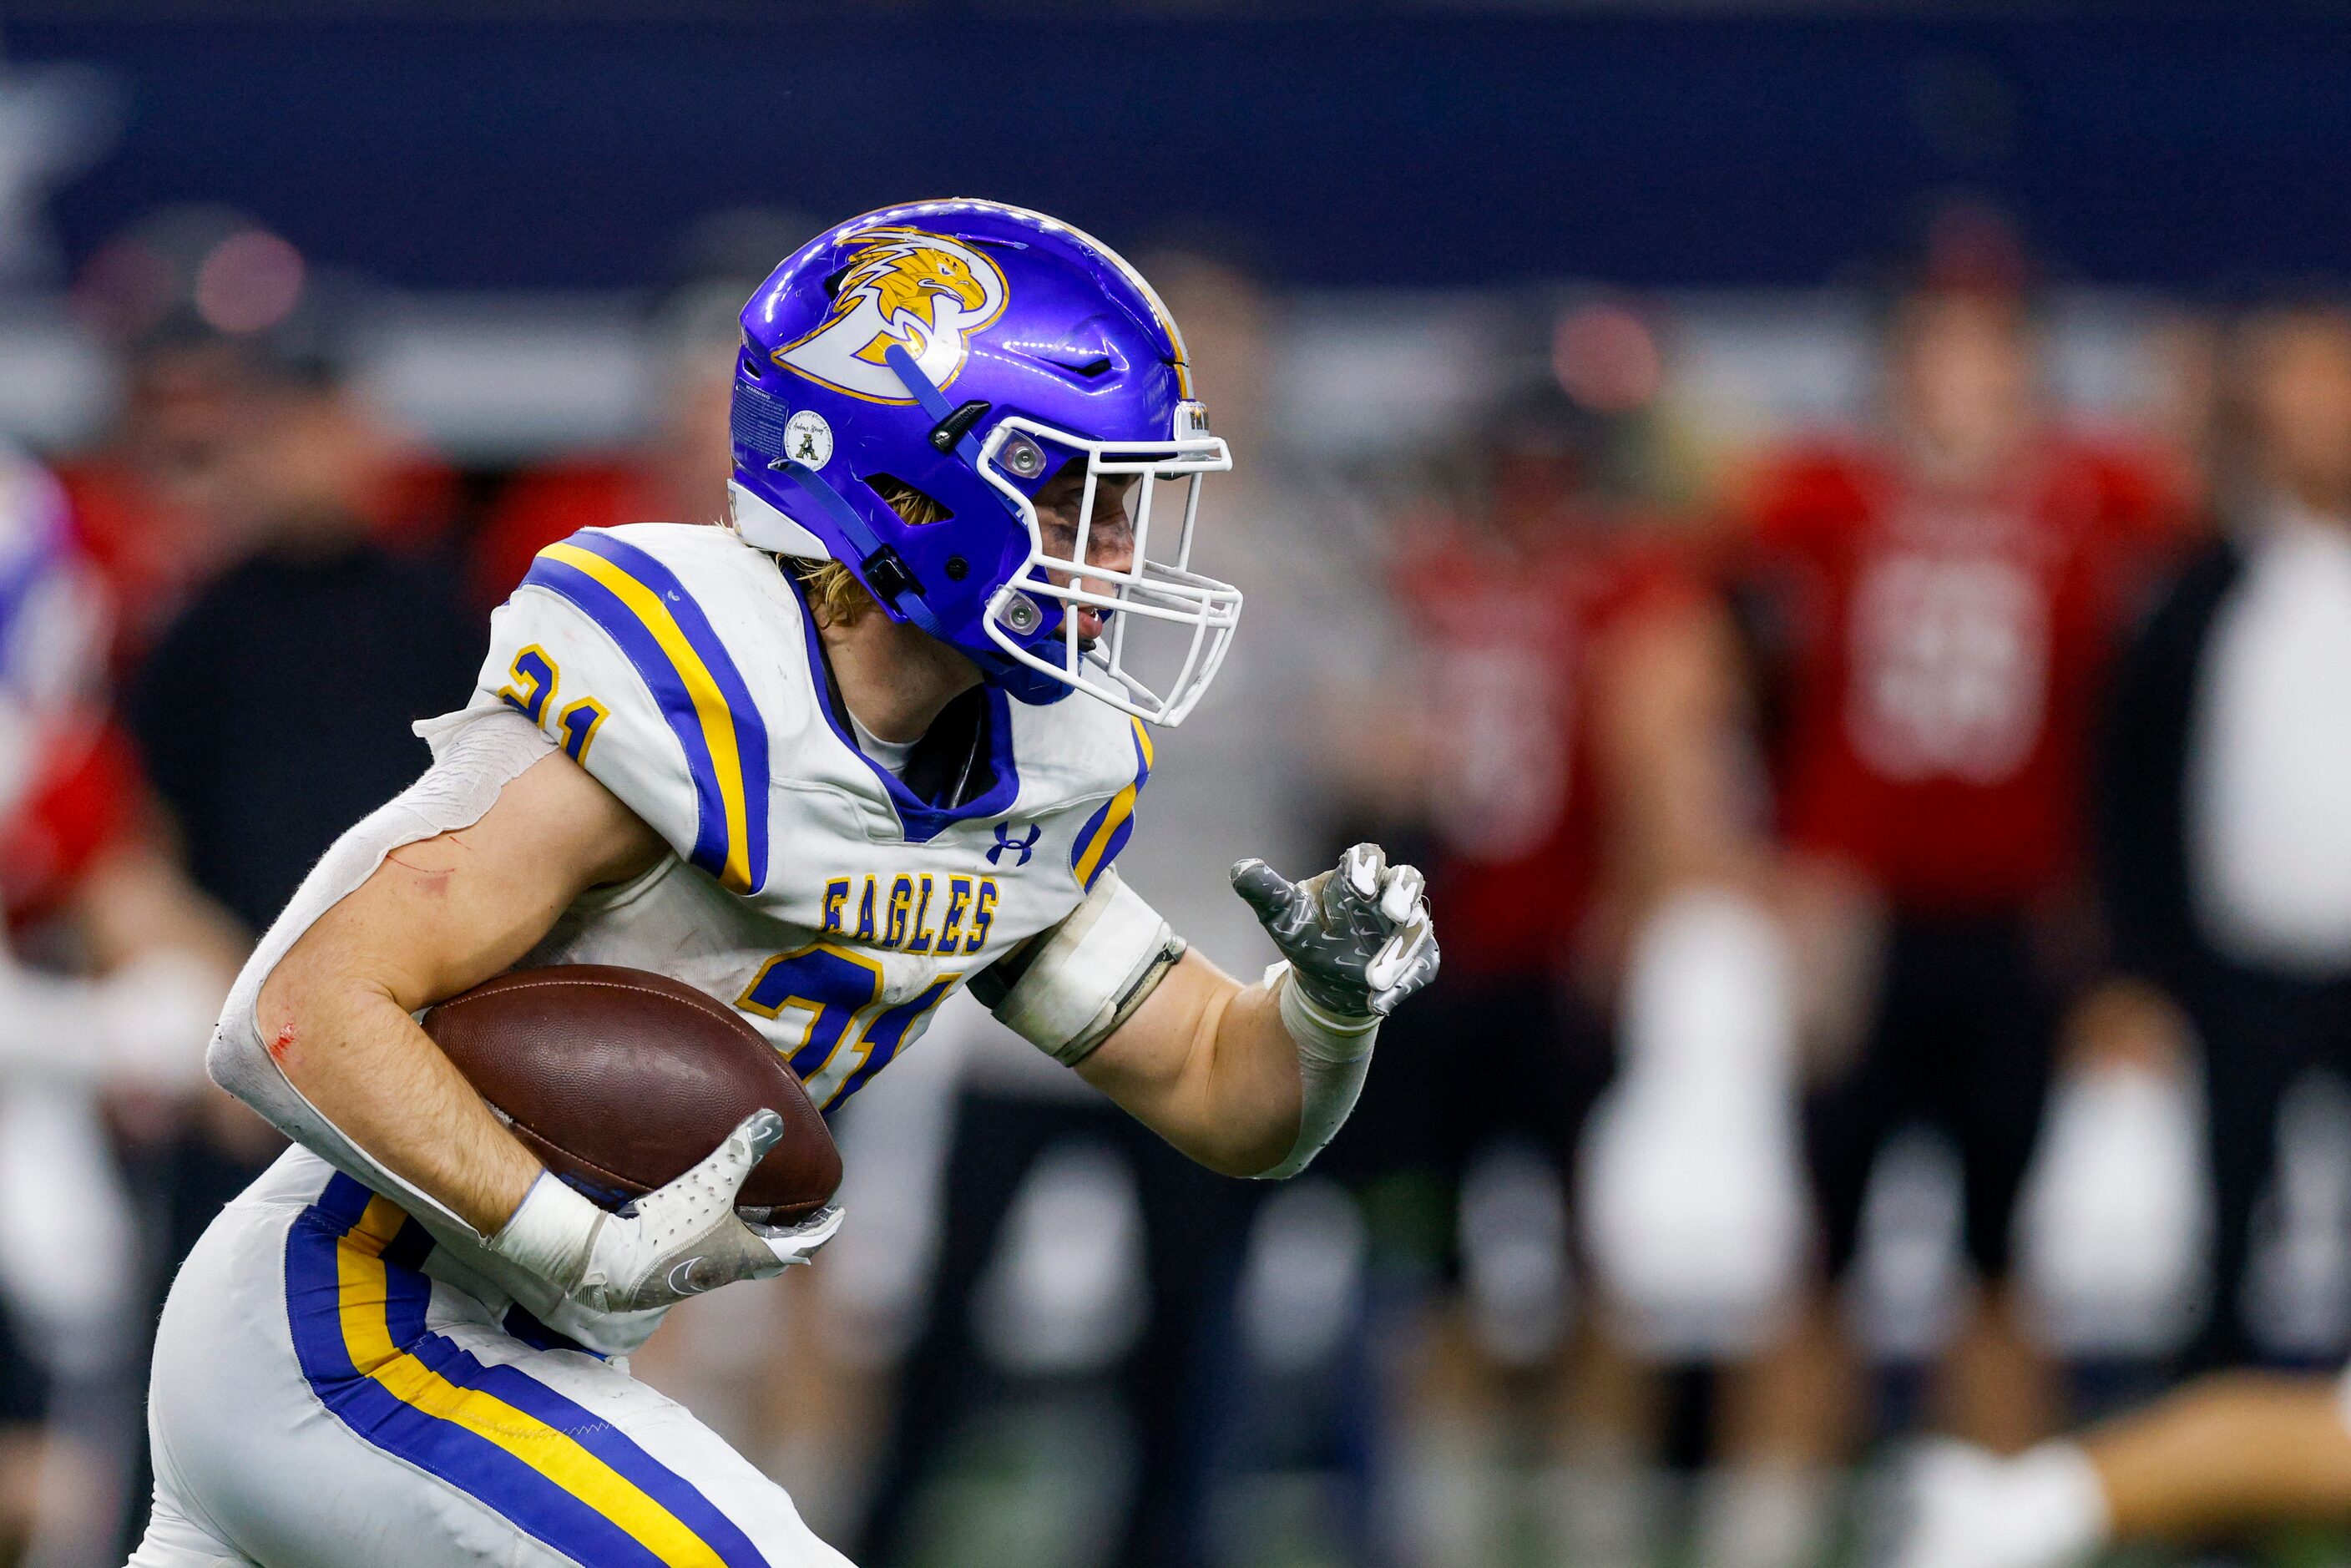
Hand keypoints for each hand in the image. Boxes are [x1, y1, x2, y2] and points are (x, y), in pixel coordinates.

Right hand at [495, 1110, 842, 1318]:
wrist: (606, 1267)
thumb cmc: (665, 1230)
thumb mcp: (708, 1183)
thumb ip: (741, 1150)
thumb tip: (774, 1119)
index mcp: (747, 1256)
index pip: (800, 1245)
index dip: (822, 1229)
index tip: (837, 1215)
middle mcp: (726, 1270)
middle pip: (772, 1257)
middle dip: (793, 1238)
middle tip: (806, 1220)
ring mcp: (697, 1273)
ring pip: (740, 1258)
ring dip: (756, 1239)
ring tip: (761, 1218)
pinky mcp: (670, 1269)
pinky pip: (710, 1254)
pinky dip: (724, 1238)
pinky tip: (708, 1222)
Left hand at [1231, 843, 1437, 1017]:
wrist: (1324, 982)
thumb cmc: (1306, 937)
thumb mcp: (1280, 916)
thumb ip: (1264, 891)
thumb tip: (1240, 869)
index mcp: (1354, 876)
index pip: (1368, 857)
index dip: (1367, 867)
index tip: (1359, 886)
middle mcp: (1388, 895)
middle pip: (1408, 880)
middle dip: (1403, 894)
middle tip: (1394, 912)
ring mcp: (1407, 928)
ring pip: (1416, 930)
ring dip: (1398, 954)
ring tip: (1373, 981)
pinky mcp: (1418, 959)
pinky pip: (1422, 968)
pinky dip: (1404, 985)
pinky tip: (1380, 1004)